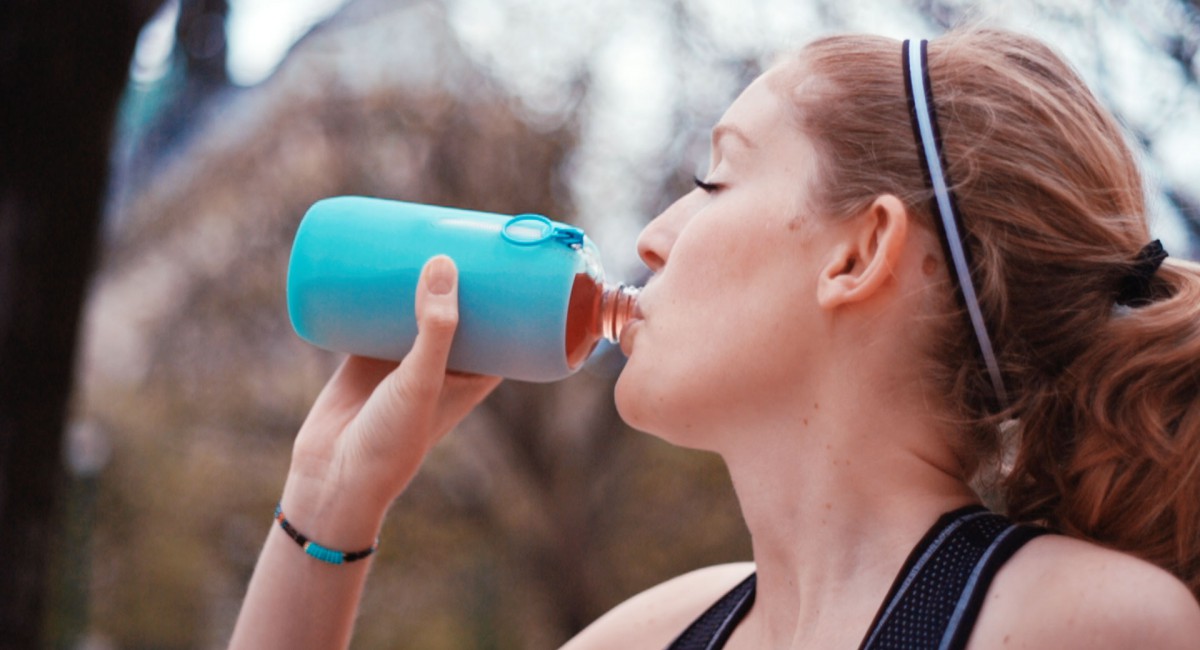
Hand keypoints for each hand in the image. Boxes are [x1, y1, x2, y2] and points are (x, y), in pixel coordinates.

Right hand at [282, 255, 500, 536]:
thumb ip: (435, 327)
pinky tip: (379, 254)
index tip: (516, 254)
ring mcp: (403, 358)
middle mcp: (442, 364)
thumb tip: (444, 262)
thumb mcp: (423, 381)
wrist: (334, 477)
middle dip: (465, 272)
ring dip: (424, 274)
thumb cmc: (393, 441)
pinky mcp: (365, 354)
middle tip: (466, 226)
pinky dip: (379, 287)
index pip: (507, 327)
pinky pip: (376, 311)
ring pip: (419, 305)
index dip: (514, 293)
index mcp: (473, 376)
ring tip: (425, 230)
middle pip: (463, 307)